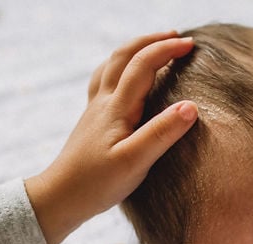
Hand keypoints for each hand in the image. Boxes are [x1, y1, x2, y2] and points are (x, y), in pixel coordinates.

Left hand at [24, 32, 197, 243]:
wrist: (60, 197)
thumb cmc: (97, 184)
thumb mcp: (135, 162)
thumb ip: (162, 133)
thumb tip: (191, 106)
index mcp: (116, 108)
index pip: (143, 65)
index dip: (167, 50)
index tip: (191, 46)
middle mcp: (103, 102)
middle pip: (123, 56)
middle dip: (150, 41)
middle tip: (176, 37)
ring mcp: (94, 110)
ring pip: (111, 65)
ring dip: (133, 50)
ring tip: (152, 47)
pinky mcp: (91, 122)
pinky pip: (103, 82)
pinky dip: (117, 68)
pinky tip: (122, 78)